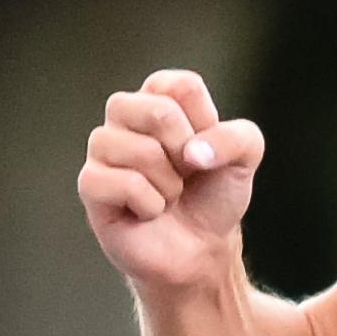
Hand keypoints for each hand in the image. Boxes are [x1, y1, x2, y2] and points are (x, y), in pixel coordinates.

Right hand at [78, 70, 263, 296]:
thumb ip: (237, 137)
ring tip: (166, 196)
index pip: (182, 87)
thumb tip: (193, 153)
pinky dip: (150, 204)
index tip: (202, 149)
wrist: (200, 249)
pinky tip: (147, 212)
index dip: (204, 124)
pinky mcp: (90, 184)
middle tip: (184, 175)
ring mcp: (102, 149)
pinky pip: (126, 183)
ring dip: (169, 183)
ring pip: (142, 150)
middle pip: (159, 111)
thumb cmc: (213, 196)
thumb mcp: (246, 157)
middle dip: (184, 152)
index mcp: (157, 96)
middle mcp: (124, 115)